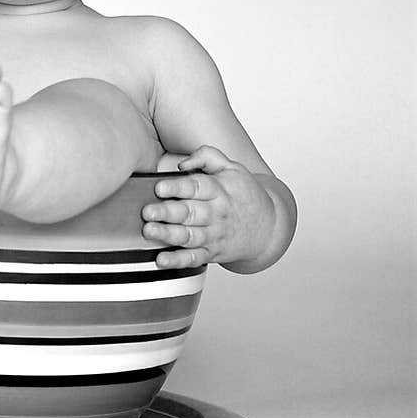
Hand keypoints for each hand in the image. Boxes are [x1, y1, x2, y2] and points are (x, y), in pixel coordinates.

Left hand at [142, 145, 276, 268]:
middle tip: (147, 211)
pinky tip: (163, 259)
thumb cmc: (245, 194)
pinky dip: (178, 261)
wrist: (269, 226)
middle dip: (167, 213)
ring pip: (189, 236)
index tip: (159, 187)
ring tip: (150, 231)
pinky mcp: (213, 253)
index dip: (177, 187)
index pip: (197, 187)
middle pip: (190, 213)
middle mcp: (216, 213)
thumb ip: (207, 156)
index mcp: (220, 190)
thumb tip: (182, 163)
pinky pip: (194, 259)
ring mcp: (215, 235)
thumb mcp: (232, 168)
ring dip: (168, 235)